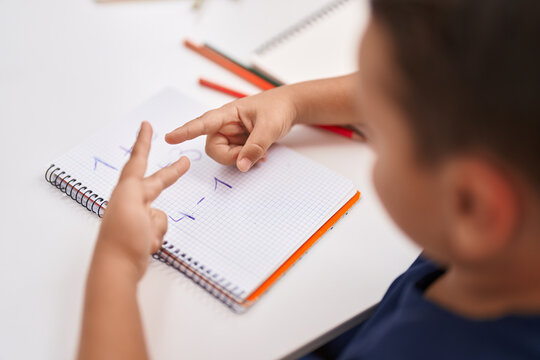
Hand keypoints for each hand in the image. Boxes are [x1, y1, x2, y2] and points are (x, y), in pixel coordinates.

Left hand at [94, 121, 189, 279]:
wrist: (117, 269)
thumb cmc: (121, 239)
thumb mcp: (130, 205)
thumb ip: (138, 191)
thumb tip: (148, 191)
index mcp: (126, 191)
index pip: (138, 160)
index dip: (143, 142)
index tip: (147, 126)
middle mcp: (130, 202)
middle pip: (156, 183)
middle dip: (171, 174)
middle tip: (185, 162)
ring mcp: (136, 219)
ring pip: (161, 214)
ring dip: (159, 226)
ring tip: (146, 238)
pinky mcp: (141, 234)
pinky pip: (160, 229)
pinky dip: (158, 237)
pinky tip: (147, 246)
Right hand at [165, 88, 297, 171]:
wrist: (291, 107)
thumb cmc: (278, 109)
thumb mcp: (269, 128)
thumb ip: (255, 147)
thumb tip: (241, 166)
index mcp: (228, 113)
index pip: (203, 123)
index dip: (185, 131)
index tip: (170, 137)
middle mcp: (225, 125)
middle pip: (214, 148)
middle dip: (231, 156)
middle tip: (251, 155)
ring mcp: (232, 135)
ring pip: (225, 156)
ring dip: (242, 158)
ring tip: (261, 152)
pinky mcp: (239, 142)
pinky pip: (236, 157)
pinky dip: (247, 159)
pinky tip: (262, 154)